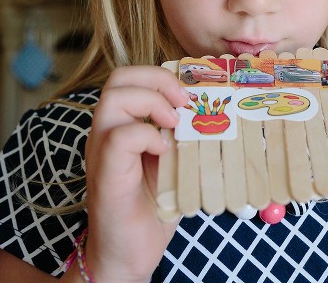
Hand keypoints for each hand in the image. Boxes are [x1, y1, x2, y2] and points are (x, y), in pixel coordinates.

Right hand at [80, 65, 187, 282]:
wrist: (131, 252)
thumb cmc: (155, 206)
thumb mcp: (178, 161)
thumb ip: (189, 135)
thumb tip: (227, 115)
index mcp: (124, 124)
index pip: (132, 77)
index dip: (162, 75)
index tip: (190, 95)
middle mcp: (107, 131)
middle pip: (119, 79)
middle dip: (158, 80)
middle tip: (184, 103)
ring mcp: (101, 151)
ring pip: (112, 99)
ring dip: (153, 103)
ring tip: (175, 125)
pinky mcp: (105, 174)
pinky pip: (119, 138)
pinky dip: (147, 136)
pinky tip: (164, 151)